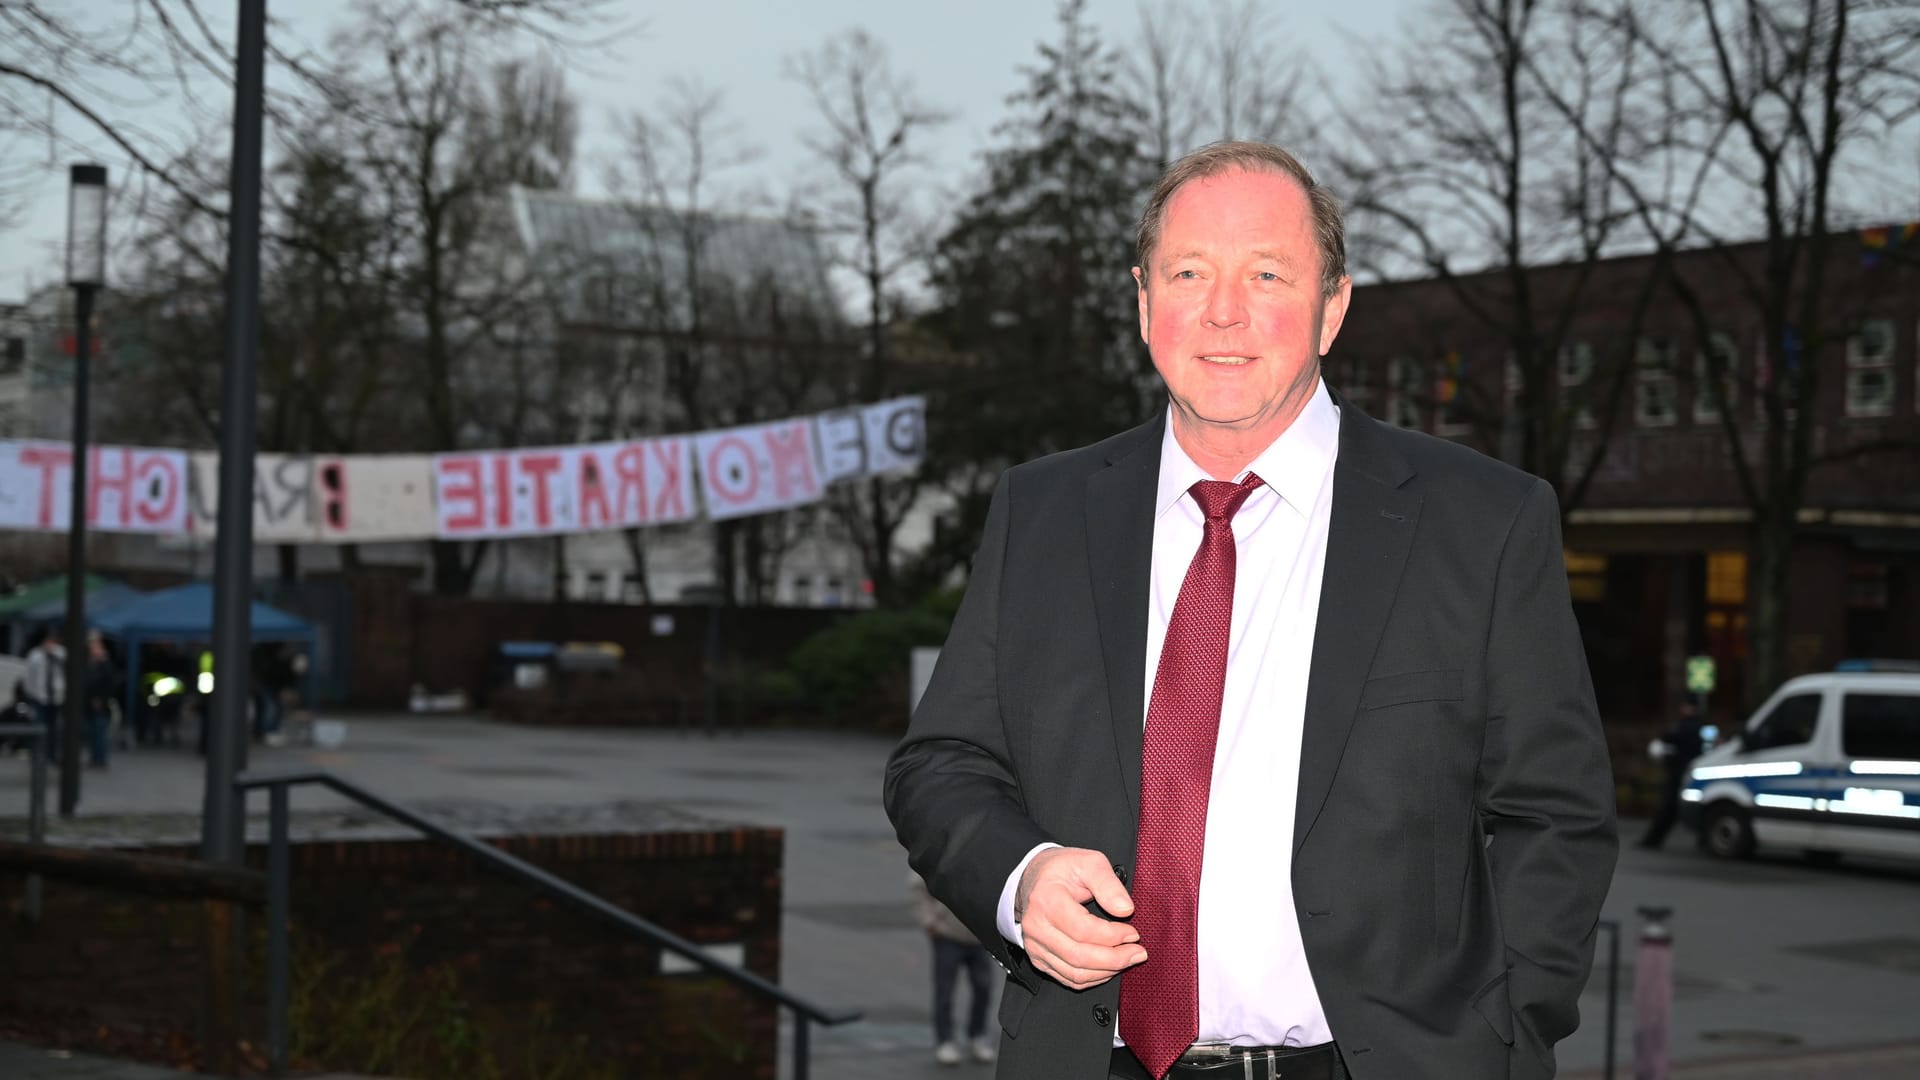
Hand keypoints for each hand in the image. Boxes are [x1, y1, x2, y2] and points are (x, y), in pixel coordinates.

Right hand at [1015, 847, 1146, 989]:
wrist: (1034, 878)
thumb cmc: (1063, 869)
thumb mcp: (1089, 862)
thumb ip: (1108, 884)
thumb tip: (1125, 910)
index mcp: (1046, 900)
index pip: (1083, 929)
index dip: (1113, 936)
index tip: (1133, 933)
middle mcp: (1036, 927)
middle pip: (1079, 956)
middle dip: (1115, 959)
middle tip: (1138, 953)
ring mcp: (1035, 946)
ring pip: (1075, 973)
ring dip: (1107, 971)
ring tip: (1128, 959)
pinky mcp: (1039, 958)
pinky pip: (1068, 978)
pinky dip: (1093, 978)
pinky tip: (1109, 967)